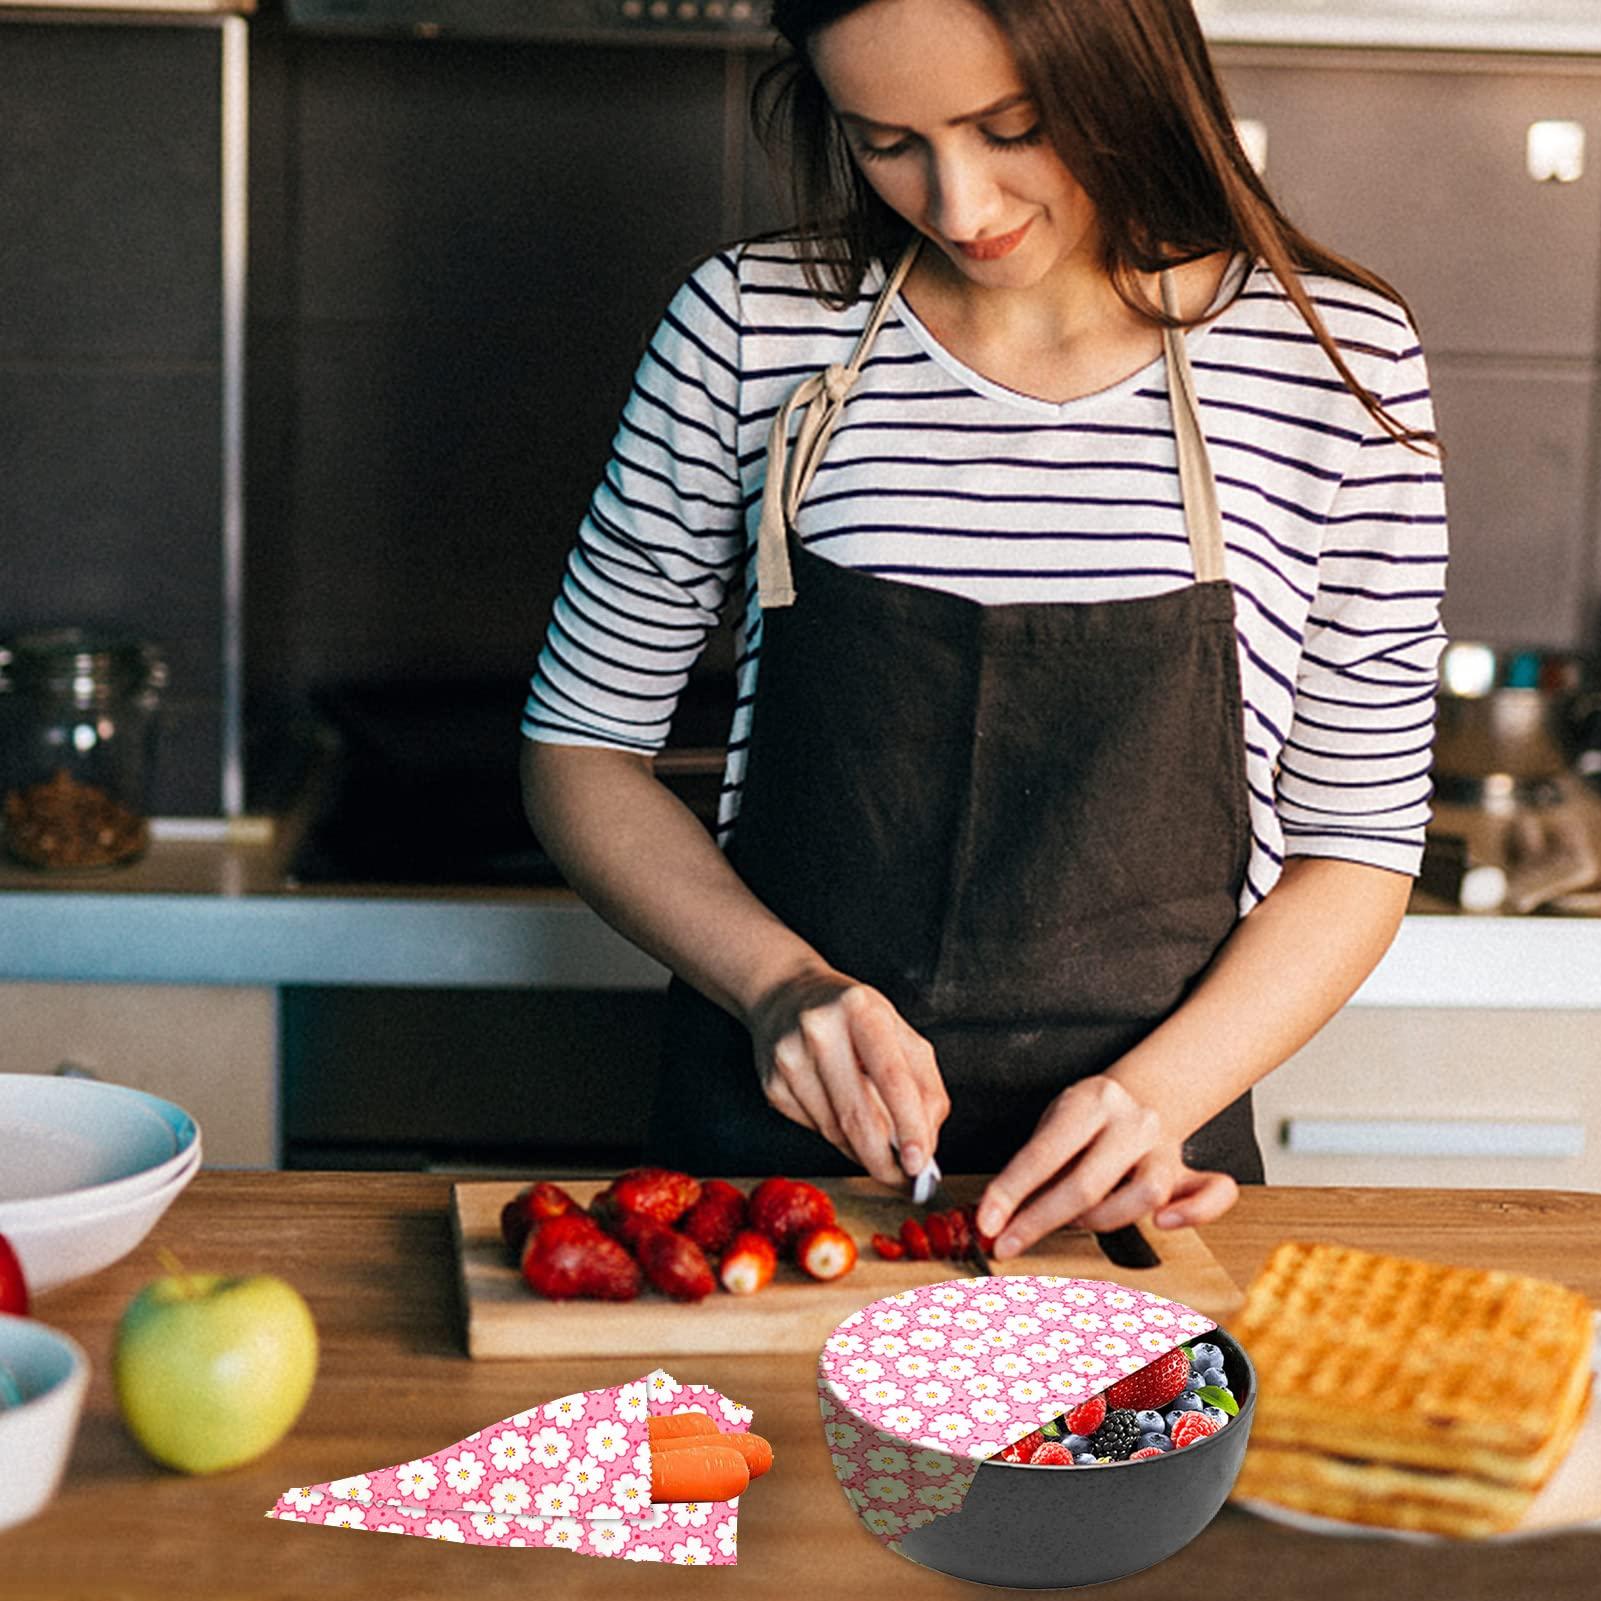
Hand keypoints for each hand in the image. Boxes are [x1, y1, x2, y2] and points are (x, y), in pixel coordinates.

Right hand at [746, 963, 949, 1187]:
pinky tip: (842, 1115)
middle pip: (858, 1115)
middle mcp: (820, 1030)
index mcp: (861, 1009)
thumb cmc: (853, 1018)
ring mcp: (790, 1059)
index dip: (910, 1125)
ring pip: (835, 1131)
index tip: (921, 1162)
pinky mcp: (772, 1085)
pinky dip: (837, 1136)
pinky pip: (815, 1130)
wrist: (784, 995)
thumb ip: (923, 1084)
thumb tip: (927, 1145)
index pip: (892, 1078)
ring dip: (863, 1151)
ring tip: (878, 1145)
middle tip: (904, 1178)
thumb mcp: (898, 1031)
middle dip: (884, 1160)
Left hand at [974, 1075, 1237, 1258]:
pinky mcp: (1190, 1171)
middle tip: (1009, 1244)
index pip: (1043, 1153)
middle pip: (1088, 1183)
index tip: (987, 1223)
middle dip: (1040, 1221)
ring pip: (1143, 1195)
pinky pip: (1213, 1193)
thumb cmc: (1089, 1116)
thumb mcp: (1054, 1121)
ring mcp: (1165, 1146)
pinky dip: (1194, 1215)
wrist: (1144, 1093)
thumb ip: (1034, 1164)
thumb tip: (997, 1216)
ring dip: (1100, 1221)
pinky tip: (1164, 1224)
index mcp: (1090, 1101)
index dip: (1010, 1193)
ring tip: (1073, 1220)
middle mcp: (1133, 1121)